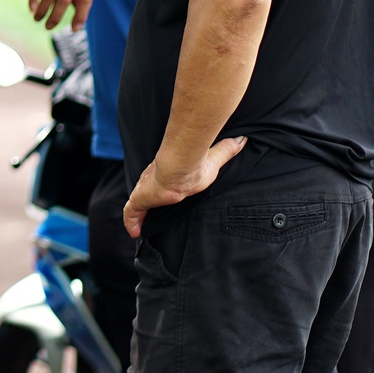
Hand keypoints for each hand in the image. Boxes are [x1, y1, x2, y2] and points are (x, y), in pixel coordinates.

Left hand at [122, 136, 247, 237]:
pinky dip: (131, 222)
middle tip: (147, 212)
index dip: (160, 186)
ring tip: (138, 227)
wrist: (180, 167)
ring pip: (137, 204)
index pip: (161, 179)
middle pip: (147, 191)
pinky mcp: (141, 198)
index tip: (162, 192)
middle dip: (146, 200)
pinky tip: (134, 232)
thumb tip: (242, 140)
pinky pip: (131, 213)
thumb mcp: (214, 160)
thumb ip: (226, 150)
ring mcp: (147, 190)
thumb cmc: (196, 165)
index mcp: (169, 172)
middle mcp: (155, 180)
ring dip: (137, 214)